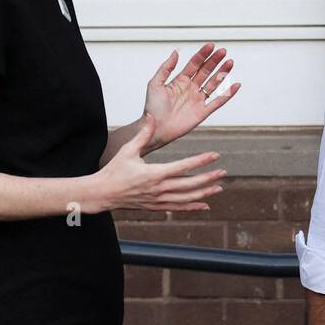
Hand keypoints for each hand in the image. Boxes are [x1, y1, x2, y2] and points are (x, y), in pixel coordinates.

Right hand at [88, 116, 225, 213]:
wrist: (102, 194)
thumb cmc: (114, 170)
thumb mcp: (127, 150)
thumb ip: (143, 134)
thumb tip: (151, 116)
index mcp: (154, 173)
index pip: (183, 166)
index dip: (200, 161)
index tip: (214, 155)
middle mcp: (159, 189)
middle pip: (189, 184)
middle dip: (208, 178)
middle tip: (223, 172)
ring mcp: (158, 200)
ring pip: (186, 198)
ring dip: (204, 193)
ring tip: (219, 188)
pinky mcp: (156, 207)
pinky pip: (178, 207)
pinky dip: (192, 207)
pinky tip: (205, 205)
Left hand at [143, 43, 240, 149]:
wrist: (155, 128)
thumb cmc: (152, 107)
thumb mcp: (155, 84)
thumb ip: (166, 68)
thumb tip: (175, 52)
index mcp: (180, 81)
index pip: (194, 64)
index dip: (202, 55)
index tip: (211, 46)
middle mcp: (191, 88)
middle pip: (206, 71)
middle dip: (215, 61)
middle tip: (223, 51)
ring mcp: (198, 100)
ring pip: (214, 83)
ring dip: (222, 73)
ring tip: (230, 62)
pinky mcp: (203, 112)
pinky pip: (218, 101)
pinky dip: (228, 94)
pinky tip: (236, 85)